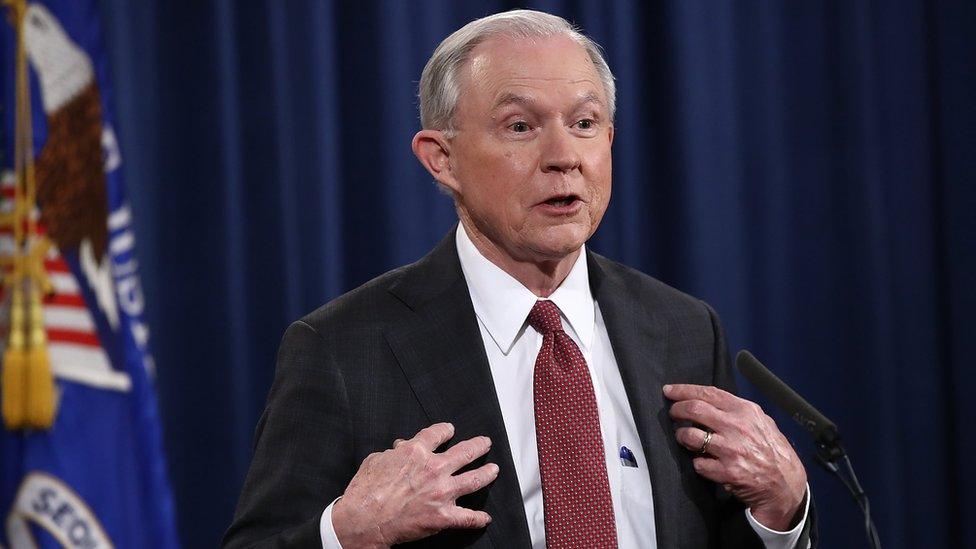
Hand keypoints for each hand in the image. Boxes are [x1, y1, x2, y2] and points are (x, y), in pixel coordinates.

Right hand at [332, 422, 497, 547]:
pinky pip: (467, 517)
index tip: (450, 430)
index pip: (437, 434)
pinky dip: (478, 519)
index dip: (446, 430)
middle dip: (478, 446)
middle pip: (465, 452)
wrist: (364, 519)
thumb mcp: (376, 460)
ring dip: (487, 473)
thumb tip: (399, 448)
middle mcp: (434, 469)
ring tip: (493, 470)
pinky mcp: (442, 516)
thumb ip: (392, 453)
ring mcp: (441, 492)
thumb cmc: (366, 491)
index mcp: (416, 452)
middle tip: (485, 443)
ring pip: (474, 479)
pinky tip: (485, 518)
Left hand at [664, 384, 806, 530]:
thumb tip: (708, 401)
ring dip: (682, 437)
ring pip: (690, 436)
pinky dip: (697, 462)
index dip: (684, 390)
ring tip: (684, 438)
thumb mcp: (762, 422)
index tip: (669, 391)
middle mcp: (737, 427)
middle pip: (694, 410)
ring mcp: (731, 450)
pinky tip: (704, 462)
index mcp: (745, 411)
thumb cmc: (772, 450)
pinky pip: (698, 463)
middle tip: (672, 413)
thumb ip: (737, 410)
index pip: (708, 393)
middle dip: (677, 410)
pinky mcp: (727, 472)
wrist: (786, 484)